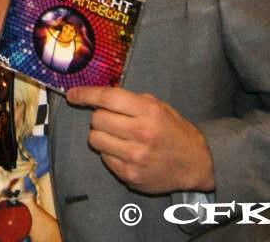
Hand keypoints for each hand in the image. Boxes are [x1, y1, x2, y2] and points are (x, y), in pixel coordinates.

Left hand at [67, 86, 214, 193]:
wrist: (197, 164)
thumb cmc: (173, 131)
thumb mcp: (158, 107)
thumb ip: (129, 100)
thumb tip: (95, 95)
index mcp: (148, 111)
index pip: (107, 98)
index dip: (85, 94)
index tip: (72, 95)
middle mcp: (141, 133)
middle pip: (97, 119)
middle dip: (100, 118)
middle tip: (113, 121)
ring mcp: (135, 157)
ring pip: (95, 139)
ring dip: (102, 136)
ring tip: (119, 137)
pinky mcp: (130, 175)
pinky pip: (104, 158)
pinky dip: (110, 153)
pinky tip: (126, 153)